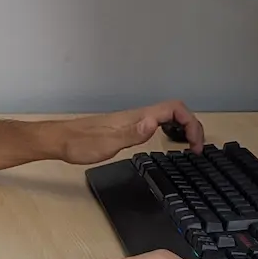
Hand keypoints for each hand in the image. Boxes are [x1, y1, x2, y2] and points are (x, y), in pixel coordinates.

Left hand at [51, 100, 204, 165]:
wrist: (60, 140)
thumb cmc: (80, 144)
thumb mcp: (107, 144)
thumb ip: (132, 133)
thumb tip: (154, 122)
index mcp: (136, 117)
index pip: (173, 108)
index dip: (191, 122)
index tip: (195, 146)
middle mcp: (137, 115)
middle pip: (174, 110)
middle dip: (192, 125)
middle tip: (197, 149)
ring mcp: (132, 120)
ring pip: (166, 116)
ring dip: (183, 127)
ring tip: (190, 146)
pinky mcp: (127, 127)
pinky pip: (157, 123)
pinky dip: (171, 130)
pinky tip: (168, 143)